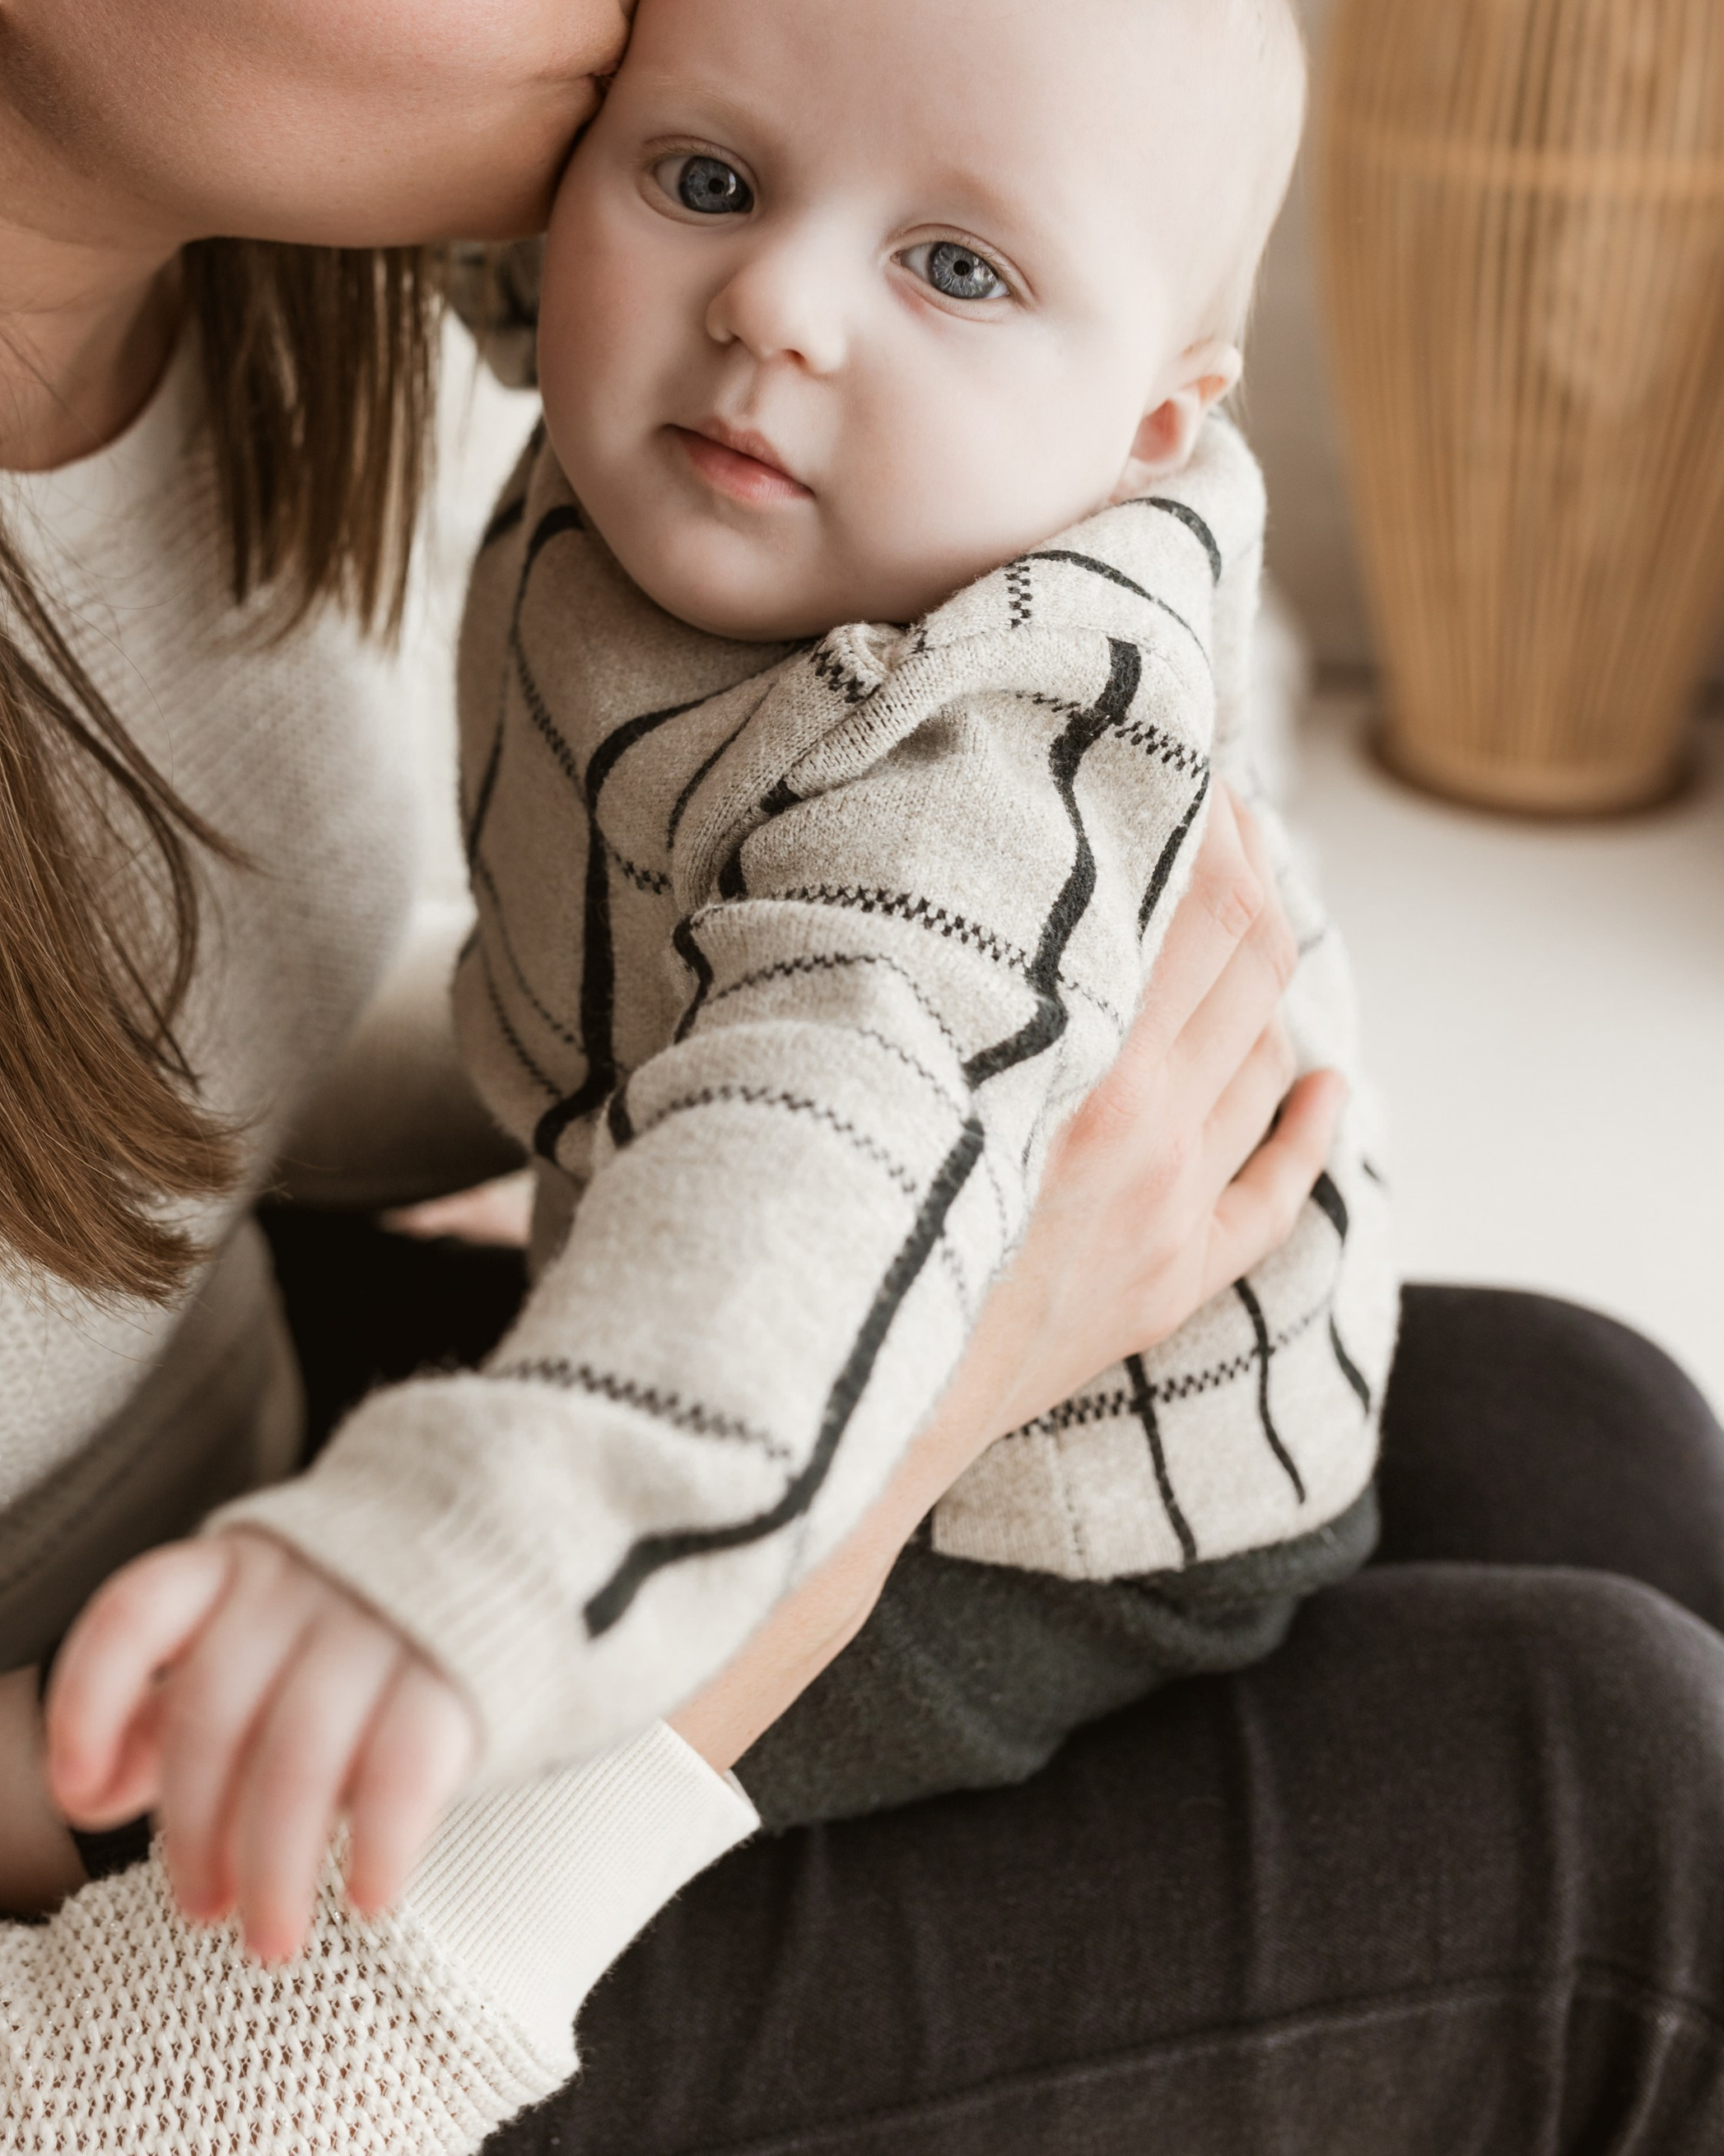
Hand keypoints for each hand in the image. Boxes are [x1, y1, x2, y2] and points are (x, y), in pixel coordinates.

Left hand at [44, 1530, 478, 1958]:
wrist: (490, 1541)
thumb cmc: (334, 1624)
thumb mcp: (245, 1635)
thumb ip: (168, 1704)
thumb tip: (90, 1793)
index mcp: (229, 1569)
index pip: (133, 1615)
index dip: (89, 1704)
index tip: (78, 1796)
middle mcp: (294, 1586)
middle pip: (212, 1717)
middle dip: (192, 1834)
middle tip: (202, 1913)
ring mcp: (376, 1622)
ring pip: (299, 1756)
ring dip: (275, 1867)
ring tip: (271, 1939)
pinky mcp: (453, 1671)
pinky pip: (403, 1768)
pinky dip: (379, 1845)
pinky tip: (367, 1897)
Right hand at [675, 789, 1338, 1771]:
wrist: (856, 1397)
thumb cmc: (842, 1205)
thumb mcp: (876, 1057)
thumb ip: (928, 965)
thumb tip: (941, 863)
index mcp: (1082, 1066)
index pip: (1195, 905)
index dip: (1211, 824)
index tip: (1194, 766)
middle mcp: (1151, 1132)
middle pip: (1252, 962)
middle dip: (1253, 871)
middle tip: (1230, 813)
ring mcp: (1174, 1211)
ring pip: (1266, 1058)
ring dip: (1274, 976)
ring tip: (1257, 909)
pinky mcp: (1174, 1283)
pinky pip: (1275, 1194)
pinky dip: (1307, 1127)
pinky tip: (1323, 1086)